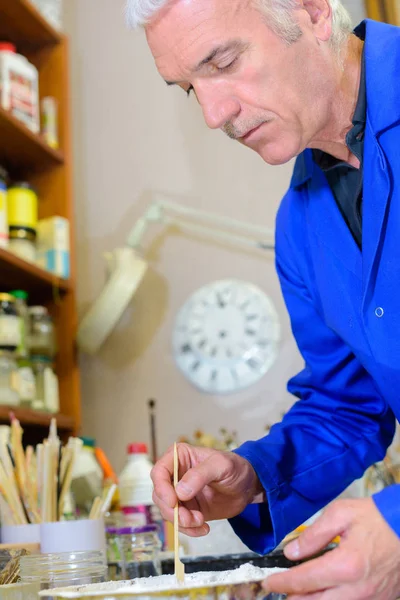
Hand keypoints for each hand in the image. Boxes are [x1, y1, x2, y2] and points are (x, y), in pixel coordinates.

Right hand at [151, 443, 262, 536]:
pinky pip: (180, 523)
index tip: (173, 502)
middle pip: (160, 495)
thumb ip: (200, 475)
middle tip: (190, 519)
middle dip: (173, 510)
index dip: (162, 488)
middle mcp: (175, 475)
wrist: (247, 486)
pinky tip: (204, 528)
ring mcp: (180, 494)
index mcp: (179, 457)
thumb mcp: (221, 465)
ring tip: (201, 522)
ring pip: (168, 511)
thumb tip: (180, 492)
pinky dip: (189, 530)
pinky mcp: (187, 509)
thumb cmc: (234, 467)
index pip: (159, 472)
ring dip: (182, 522)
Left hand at [264, 497, 399, 598]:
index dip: (282, 583)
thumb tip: (291, 553)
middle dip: (293, 598)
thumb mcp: (341, 514)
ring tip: (299, 592)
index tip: (268, 582)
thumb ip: (314, 535)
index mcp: (346, 566)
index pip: (304, 580)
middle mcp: (357, 590)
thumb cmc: (376, 517)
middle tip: (281, 589)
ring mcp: (371, 599)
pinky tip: (324, 593)